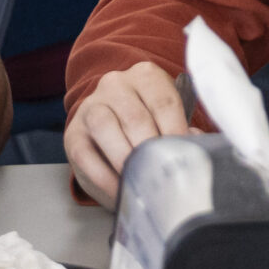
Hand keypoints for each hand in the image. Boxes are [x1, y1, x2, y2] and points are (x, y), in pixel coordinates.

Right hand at [63, 62, 189, 207]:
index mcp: (146, 76)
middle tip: (161, 173)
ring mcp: (91, 107)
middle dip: (149, 149)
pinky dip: (104, 177)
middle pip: (135, 116)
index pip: (164, 101)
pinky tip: (119, 191)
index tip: (182, 155)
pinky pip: (85, 155)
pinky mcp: (73, 134)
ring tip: (138, 180)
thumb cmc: (146, 124)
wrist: (108, 123)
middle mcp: (116, 85)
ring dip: (124, 158)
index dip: (175, 131)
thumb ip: (180, 130)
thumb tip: (195, 146)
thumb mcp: (165, 119)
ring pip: (105, 127)